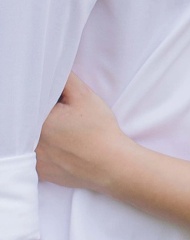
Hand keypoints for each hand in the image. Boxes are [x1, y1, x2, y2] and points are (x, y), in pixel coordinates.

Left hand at [36, 74, 127, 192]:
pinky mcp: (41, 172)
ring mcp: (35, 160)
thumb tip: (53, 67)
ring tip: (62, 129)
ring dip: (40, 132)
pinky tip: (60, 145)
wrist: (111, 164)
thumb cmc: (99, 130)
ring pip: (30, 139)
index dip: (42, 98)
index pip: (31, 102)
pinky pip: (35, 157)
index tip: (55, 99)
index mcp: (38, 121)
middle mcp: (30, 143)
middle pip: (29, 122)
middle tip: (61, 113)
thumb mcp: (84, 95)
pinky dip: (44, 149)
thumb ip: (65, 78)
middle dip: (41, 114)